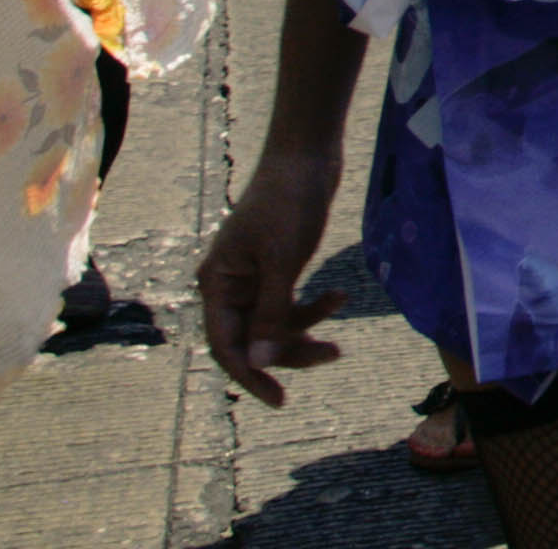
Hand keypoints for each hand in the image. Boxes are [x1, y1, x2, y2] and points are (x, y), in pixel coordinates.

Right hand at [201, 146, 347, 405]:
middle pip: (253, 339)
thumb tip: (258, 363)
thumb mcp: (282, 261)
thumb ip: (270, 314)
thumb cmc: (288, 203)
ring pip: (274, 326)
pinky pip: (289, 305)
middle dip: (289, 351)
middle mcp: (229, 286)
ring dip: (306, 330)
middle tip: (332, 355)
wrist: (308, 157)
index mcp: (217, 284)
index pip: (225, 345)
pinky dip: (313, 307)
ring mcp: (253, 280)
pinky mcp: (277, 271)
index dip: (249, 375)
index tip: (278, 399)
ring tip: (340, 324)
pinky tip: (338, 296)